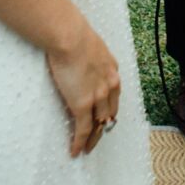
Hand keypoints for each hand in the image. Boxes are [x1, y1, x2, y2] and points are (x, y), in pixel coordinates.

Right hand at [46, 12, 120, 157]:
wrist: (70, 37)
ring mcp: (98, 97)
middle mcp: (110, 85)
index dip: (109, 107)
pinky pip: (83, 129)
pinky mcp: (83, 105)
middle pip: (110, 112)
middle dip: (104, 125)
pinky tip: (75, 151)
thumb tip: (78, 57)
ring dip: (93, 139)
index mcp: (111, 70)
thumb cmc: (74, 34)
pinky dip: (80, 142)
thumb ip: (89, 57)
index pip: (114, 95)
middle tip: (97, 136)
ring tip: (86, 149)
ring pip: (99, 124)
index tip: (103, 114)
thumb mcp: (90, 45)